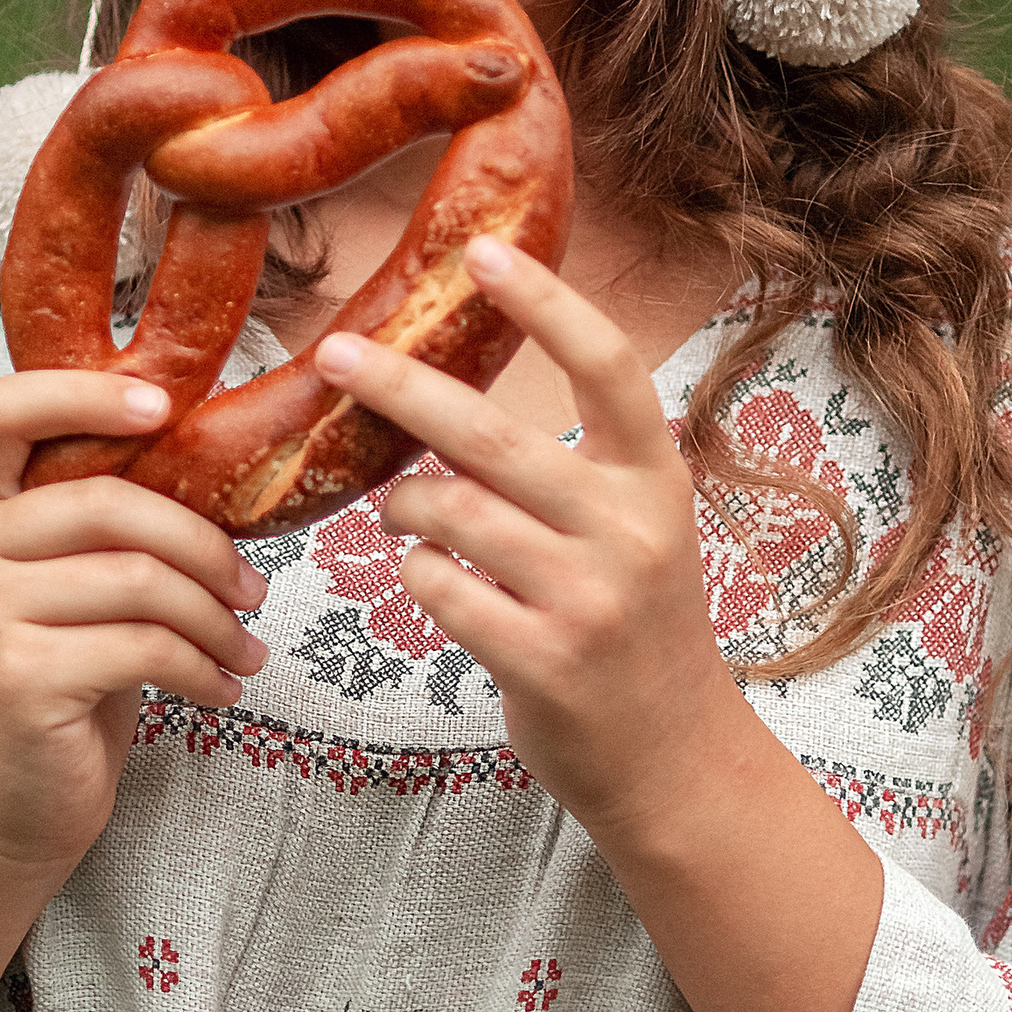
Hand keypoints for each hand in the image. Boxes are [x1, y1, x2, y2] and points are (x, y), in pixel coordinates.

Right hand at [0, 370, 269, 889]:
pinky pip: (143, 645)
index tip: (165, 406)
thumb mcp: (71, 588)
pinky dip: (202, 666)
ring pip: (137, 578)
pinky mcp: (14, 676)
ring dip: (214, 617)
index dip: (84, 392)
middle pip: (105, 502)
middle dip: (201, 542)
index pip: (1, 410)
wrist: (7, 809)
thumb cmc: (58, 684)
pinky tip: (220, 687)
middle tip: (252, 587)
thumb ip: (100, 525)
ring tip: (244, 647)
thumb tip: (216, 464)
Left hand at [318, 238, 747, 847]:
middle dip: (401, 388)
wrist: (676, 759)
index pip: (607, 365)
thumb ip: (561, 471)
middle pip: (492, 436)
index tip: (483, 252)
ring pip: (450, 514)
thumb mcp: (630, 532)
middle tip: (335, 354)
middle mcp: (630, 529)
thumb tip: (446, 398)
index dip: (545, 303)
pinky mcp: (545, 660)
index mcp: (656, 478)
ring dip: (404, 507)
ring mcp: (589, 598)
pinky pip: (440, 589)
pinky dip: (417, 575)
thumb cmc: (635, 627)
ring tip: (400, 511)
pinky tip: (431, 576)